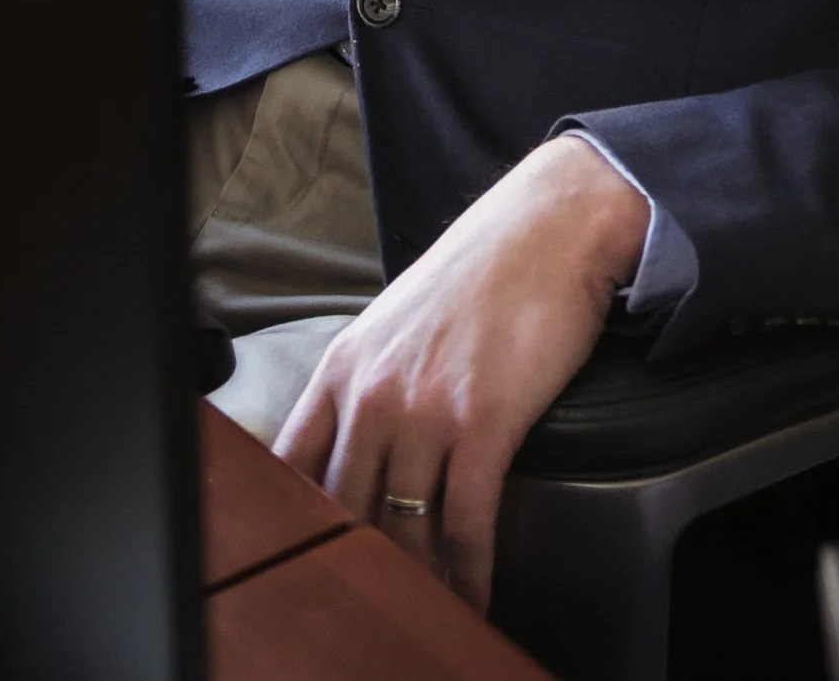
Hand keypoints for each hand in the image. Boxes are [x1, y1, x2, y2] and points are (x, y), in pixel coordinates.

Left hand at [275, 135, 647, 611]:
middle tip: (377, 600)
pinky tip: (475, 594)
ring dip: (419, 579)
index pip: (290, 463)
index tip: (307, 555)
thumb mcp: (397, 324)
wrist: (548, 228)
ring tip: (429, 609)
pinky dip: (470, 571)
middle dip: (360, 560)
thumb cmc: (481, 274)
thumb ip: (369, 383)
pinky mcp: (482, 422)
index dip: (295, 519)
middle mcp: (372, 391)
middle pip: (344, 508)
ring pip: (403, 526)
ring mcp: (424, 409)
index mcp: (344, 366)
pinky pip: (466, 522)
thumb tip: (358, 449)